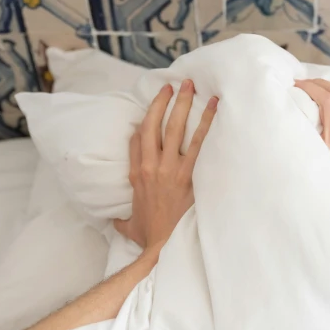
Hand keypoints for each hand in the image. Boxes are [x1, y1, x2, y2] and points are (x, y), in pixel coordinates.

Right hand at [114, 80, 217, 253]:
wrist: (160, 245)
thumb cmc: (146, 235)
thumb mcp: (126, 224)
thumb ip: (121, 217)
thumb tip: (116, 219)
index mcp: (135, 173)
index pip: (135, 139)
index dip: (144, 122)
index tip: (153, 109)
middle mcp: (149, 166)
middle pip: (152, 125)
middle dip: (162, 102)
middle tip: (172, 84)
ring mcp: (168, 169)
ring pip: (174, 128)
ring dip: (182, 104)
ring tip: (190, 86)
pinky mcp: (186, 175)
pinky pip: (197, 144)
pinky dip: (206, 123)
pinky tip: (214, 108)